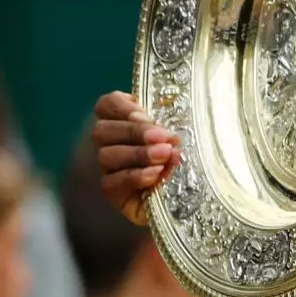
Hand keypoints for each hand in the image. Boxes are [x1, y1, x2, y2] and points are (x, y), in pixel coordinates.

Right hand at [92, 91, 181, 225]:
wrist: (192, 190)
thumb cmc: (189, 151)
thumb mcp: (182, 131)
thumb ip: (171, 121)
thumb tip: (171, 131)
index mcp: (123, 119)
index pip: (108, 104)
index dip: (122, 107)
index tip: (145, 113)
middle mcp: (109, 142)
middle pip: (103, 130)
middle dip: (134, 132)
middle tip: (163, 137)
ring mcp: (108, 167)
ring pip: (106, 156)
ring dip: (138, 154)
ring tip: (165, 155)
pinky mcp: (112, 192)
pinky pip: (111, 182)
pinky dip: (135, 176)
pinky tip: (156, 173)